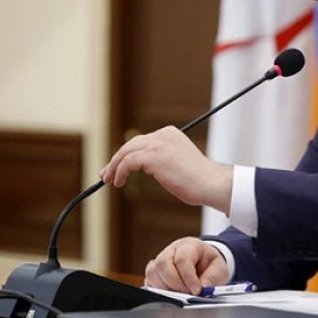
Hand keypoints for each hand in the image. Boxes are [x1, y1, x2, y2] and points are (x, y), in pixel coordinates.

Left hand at [100, 126, 232, 213]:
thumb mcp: (177, 162)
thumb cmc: (197, 180)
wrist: (210, 183)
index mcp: (169, 134)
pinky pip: (127, 162)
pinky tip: (119, 182)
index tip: (117, 166)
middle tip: (106, 174)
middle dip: (116, 159)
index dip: (126, 154)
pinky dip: (119, 172)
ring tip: (109, 179)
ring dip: (114, 166)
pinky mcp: (153, 156)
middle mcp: (163, 134)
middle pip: (131, 144)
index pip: (141, 141)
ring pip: (126, 152)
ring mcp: (158, 144)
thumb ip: (161, 159)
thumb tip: (143, 166)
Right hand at [145, 237, 229, 293]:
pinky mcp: (155, 272)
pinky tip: (171, 294)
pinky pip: (149, 280)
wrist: (205, 263)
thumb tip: (202, 288)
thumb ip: (212, 278)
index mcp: (190, 245)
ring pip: (153, 272)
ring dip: (165, 287)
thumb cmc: (210, 264)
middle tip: (187, 294)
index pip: (183, 259)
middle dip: (175, 283)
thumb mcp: (220, 269)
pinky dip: (158, 290)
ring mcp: (161, 260)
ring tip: (179, 294)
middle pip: (163, 263)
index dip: (188, 277)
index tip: (196, 290)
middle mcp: (172, 250)